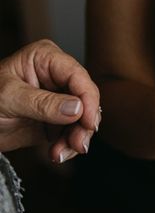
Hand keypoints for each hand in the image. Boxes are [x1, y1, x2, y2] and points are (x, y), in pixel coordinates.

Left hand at [0, 40, 100, 162]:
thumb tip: (77, 108)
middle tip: (78, 144)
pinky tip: (56, 153)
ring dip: (76, 138)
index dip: (88, 99)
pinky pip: (73, 131)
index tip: (89, 121)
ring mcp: (59, 98)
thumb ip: (42, 103)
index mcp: (46, 58)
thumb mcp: (8, 98)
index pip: (77, 76)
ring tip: (60, 153)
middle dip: (84, 124)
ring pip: (83, 118)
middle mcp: (57, 76)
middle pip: (86, 98)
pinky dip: (68, 145)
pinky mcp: (57, 118)